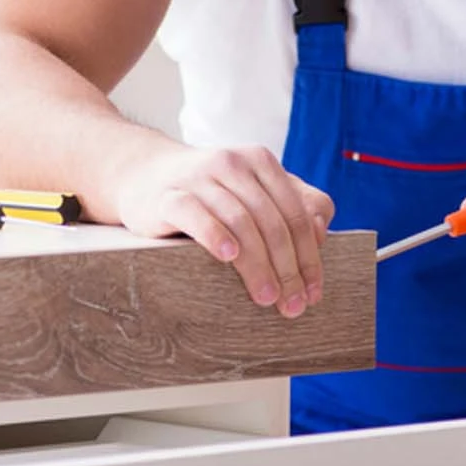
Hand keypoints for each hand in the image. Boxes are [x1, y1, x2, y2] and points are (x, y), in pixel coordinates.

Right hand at [110, 143, 332, 317]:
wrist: (144, 175)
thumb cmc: (209, 192)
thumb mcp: (252, 190)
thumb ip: (293, 203)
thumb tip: (321, 234)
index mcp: (260, 161)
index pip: (295, 212)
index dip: (309, 255)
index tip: (313, 291)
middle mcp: (232, 163)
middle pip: (271, 220)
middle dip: (287, 267)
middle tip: (292, 304)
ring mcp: (199, 177)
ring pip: (240, 221)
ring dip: (257, 264)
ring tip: (266, 297)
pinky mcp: (169, 195)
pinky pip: (196, 214)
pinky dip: (215, 235)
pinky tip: (227, 257)